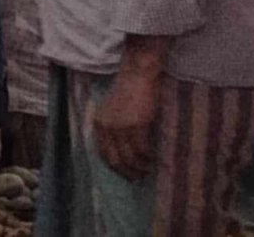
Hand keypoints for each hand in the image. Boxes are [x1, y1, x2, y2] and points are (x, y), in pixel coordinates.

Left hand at [94, 64, 159, 180]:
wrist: (137, 74)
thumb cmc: (129, 90)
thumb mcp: (113, 110)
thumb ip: (112, 127)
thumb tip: (121, 149)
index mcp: (99, 123)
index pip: (103, 154)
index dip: (114, 167)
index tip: (125, 174)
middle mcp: (106, 127)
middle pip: (115, 160)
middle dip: (127, 172)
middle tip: (138, 178)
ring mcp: (120, 127)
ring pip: (130, 158)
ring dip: (140, 168)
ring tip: (148, 170)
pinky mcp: (136, 125)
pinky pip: (142, 150)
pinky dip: (148, 158)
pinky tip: (154, 159)